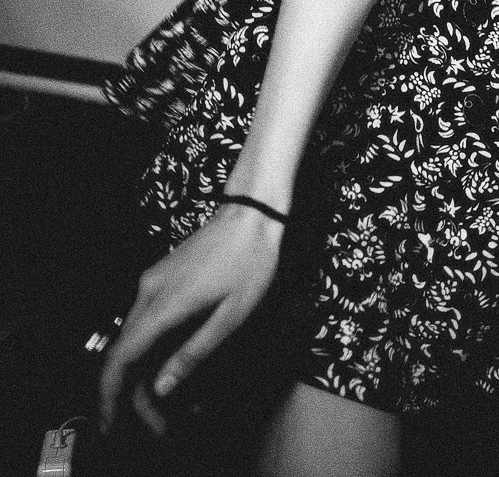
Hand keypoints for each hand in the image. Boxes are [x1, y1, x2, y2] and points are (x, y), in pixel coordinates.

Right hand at [99, 203, 282, 437]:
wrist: (251, 212)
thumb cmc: (249, 261)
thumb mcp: (232, 315)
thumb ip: (194, 352)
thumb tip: (162, 387)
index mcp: (164, 304)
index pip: (121, 357)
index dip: (110, 393)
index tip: (110, 422)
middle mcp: (148, 291)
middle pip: (125, 352)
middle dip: (134, 393)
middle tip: (161, 423)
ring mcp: (152, 281)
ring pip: (134, 336)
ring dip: (144, 371)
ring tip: (173, 401)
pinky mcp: (160, 277)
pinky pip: (146, 319)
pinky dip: (152, 347)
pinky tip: (172, 363)